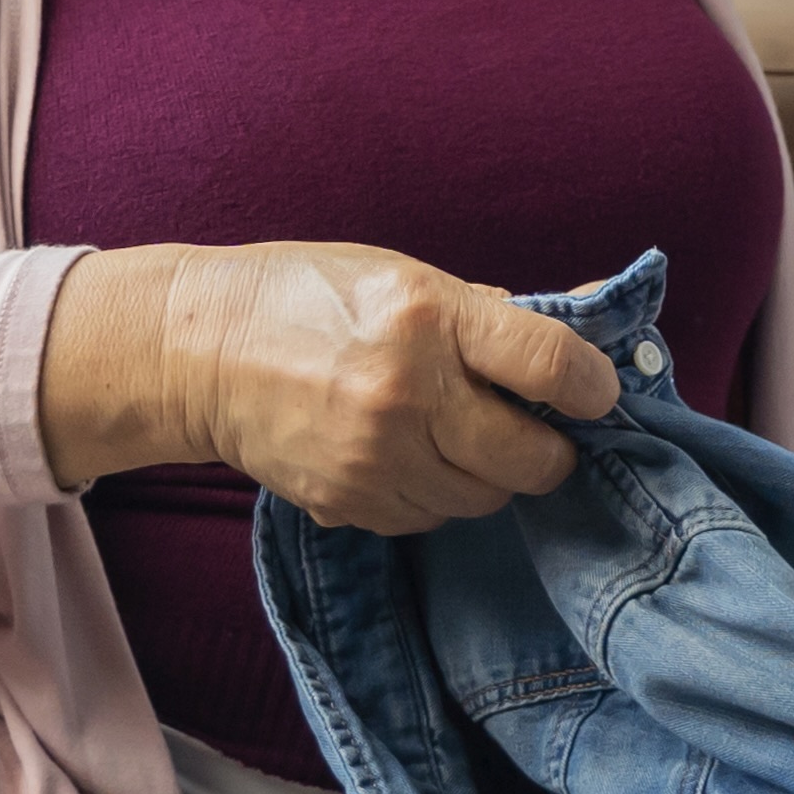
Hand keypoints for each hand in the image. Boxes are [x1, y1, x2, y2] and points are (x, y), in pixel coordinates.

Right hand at [39, 241, 623, 533]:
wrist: (196, 352)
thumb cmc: (308, 296)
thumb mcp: (405, 275)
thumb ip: (491, 314)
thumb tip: (586, 324)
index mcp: (428, 319)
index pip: (549, 365)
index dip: (591, 386)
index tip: (597, 393)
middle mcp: (406, 395)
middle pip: (529, 457)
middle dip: (549, 448)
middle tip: (541, 431)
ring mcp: (374, 458)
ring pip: (483, 498)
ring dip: (491, 475)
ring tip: (467, 438)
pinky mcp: (346, 504)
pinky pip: (429, 518)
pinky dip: (438, 495)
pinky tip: (415, 457)